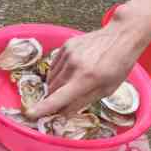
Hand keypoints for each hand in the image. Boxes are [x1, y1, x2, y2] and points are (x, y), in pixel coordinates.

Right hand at [28, 17, 145, 118]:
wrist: (121, 36)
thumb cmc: (118, 66)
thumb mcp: (107, 89)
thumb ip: (83, 101)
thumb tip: (63, 114)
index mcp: (86, 79)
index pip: (59, 97)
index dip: (43, 108)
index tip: (29, 114)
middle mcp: (74, 65)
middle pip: (53, 89)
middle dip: (55, 98)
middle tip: (64, 102)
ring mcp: (68, 53)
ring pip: (52, 78)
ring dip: (57, 86)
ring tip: (73, 83)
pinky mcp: (66, 45)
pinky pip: (54, 65)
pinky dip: (59, 73)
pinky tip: (72, 71)